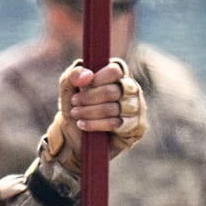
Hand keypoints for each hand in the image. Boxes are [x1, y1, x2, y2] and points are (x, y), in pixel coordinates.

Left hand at [38, 58, 146, 174]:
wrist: (76, 135)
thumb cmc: (77, 106)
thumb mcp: (69, 88)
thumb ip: (73, 76)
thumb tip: (87, 75)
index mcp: (119, 75)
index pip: (115, 70)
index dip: (97, 78)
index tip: (81, 86)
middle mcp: (132, 89)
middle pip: (111, 91)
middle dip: (88, 97)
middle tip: (74, 102)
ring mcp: (137, 108)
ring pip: (112, 108)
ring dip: (89, 111)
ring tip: (76, 113)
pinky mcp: (136, 126)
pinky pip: (116, 123)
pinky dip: (95, 124)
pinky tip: (83, 124)